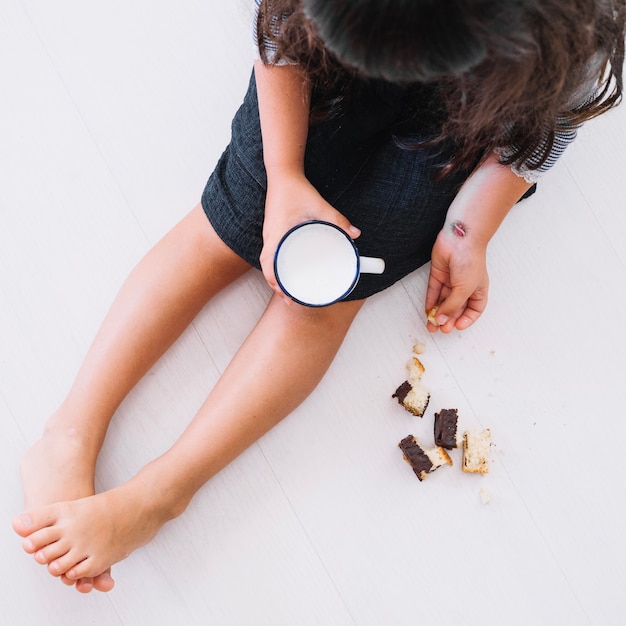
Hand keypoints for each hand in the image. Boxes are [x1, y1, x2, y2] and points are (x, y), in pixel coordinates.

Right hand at [259, 169, 360, 296]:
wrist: (282, 173)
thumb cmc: (297, 190)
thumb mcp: (319, 206)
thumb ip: (338, 220)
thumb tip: (356, 235)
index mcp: (277, 236)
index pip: (269, 266)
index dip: (275, 284)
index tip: (287, 297)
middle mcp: (270, 238)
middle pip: (267, 269)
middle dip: (277, 286)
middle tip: (290, 299)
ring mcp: (269, 234)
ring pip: (267, 262)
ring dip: (275, 277)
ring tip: (288, 289)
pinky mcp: (273, 230)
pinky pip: (270, 253)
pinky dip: (275, 265)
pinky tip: (286, 268)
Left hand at [425, 229, 488, 332]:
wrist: (459, 239)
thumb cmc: (470, 261)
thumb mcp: (464, 289)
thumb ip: (453, 306)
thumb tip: (442, 320)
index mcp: (478, 290)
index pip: (474, 310)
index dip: (467, 320)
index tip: (457, 326)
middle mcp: (465, 286)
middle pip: (456, 308)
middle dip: (448, 319)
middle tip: (440, 328)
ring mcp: (451, 280)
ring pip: (443, 301)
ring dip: (437, 313)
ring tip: (431, 325)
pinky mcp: (439, 274)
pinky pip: (434, 291)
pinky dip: (430, 302)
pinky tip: (427, 311)